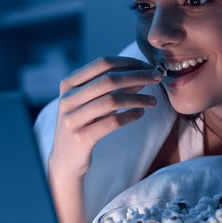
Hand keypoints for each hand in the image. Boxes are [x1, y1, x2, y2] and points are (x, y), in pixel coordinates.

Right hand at [47, 56, 161, 222]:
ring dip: (138, 98)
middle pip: (109, 80)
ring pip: (112, 101)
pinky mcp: (81, 138)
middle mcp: (68, 99)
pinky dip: (130, 116)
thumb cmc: (82, 125)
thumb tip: (141, 72)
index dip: (128, 62)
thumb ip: (108, 87)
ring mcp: (72, 119)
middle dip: (137, 76)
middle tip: (157, 77)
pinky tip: (140, 114)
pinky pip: (112, 122)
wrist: (65, 160)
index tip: (147, 65)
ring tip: (153, 101)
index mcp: (69, 84)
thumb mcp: (88, 102)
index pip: (102, 63)